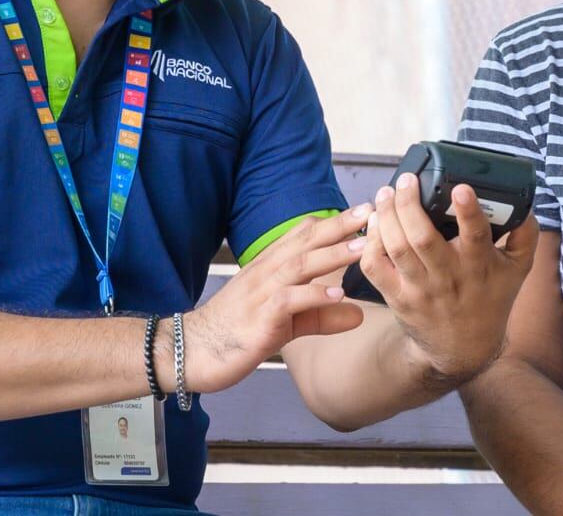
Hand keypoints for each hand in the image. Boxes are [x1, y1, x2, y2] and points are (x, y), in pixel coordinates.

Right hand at [170, 205, 371, 394]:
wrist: (191, 351)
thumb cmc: (237, 332)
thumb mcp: (286, 323)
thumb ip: (320, 315)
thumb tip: (358, 314)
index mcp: (269, 267)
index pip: (303, 235)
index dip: (333, 222)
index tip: (364, 211)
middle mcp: (266, 273)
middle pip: (305, 242)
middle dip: (339, 226)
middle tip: (371, 212)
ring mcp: (261, 294)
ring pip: (300, 265)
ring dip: (332, 255)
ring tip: (362, 248)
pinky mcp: (258, 320)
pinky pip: (288, 301)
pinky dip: (313, 295)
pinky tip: (337, 294)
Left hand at [358, 174, 537, 385]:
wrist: (464, 348)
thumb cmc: (491, 300)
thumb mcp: (518, 269)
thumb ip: (525, 234)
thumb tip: (525, 203)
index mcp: (479, 264)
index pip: (475, 235)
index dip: (468, 210)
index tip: (460, 187)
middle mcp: (448, 276)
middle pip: (422, 237)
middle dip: (409, 204)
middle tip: (406, 180)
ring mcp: (420, 288)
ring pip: (396, 248)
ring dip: (386, 216)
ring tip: (385, 193)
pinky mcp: (397, 296)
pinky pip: (375, 267)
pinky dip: (369, 243)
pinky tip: (374, 222)